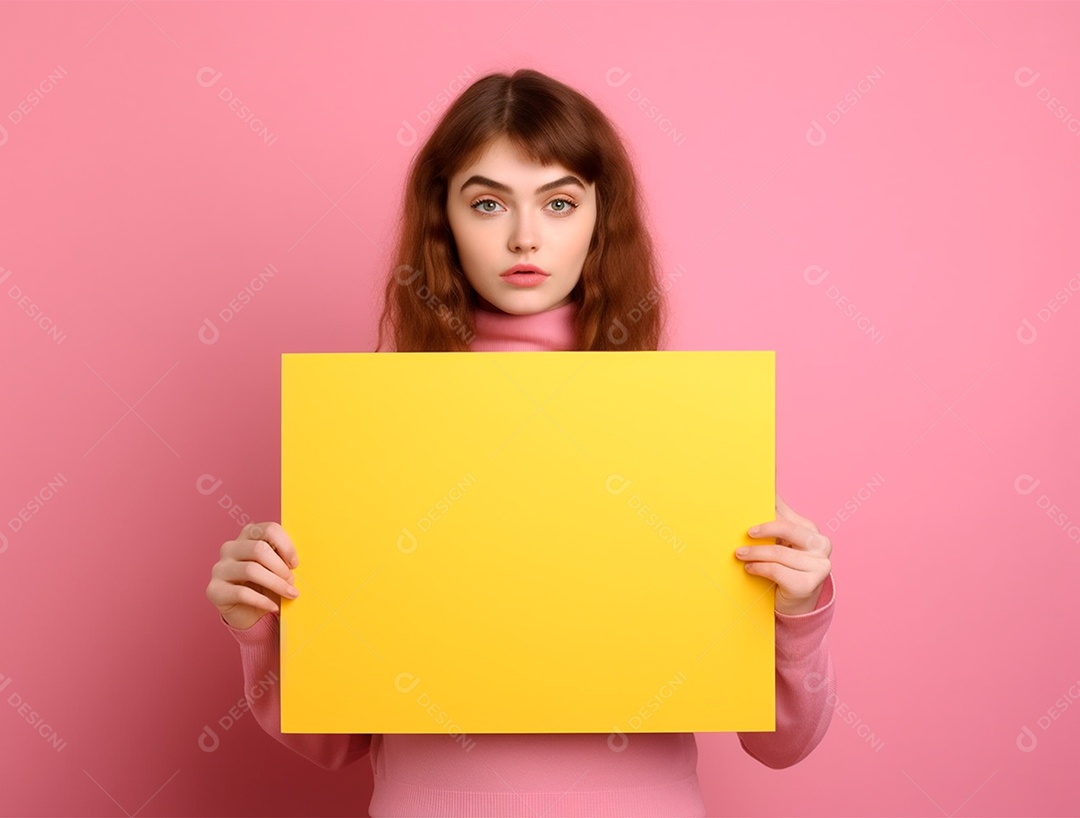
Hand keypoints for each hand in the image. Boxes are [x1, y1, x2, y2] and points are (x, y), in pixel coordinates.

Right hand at [206, 522, 300, 630]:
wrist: (248, 613)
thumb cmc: (266, 585)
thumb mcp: (277, 568)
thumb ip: (285, 557)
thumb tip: (302, 558)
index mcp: (247, 536)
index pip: (269, 529)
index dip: (286, 546)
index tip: (295, 563)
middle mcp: (230, 548)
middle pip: (259, 549)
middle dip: (280, 567)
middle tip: (292, 582)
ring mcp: (219, 568)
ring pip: (251, 570)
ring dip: (275, 583)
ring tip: (289, 594)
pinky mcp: (214, 590)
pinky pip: (241, 593)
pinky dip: (262, 601)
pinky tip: (273, 607)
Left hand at [735, 492, 831, 615]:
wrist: (795, 601)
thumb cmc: (785, 567)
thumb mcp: (780, 542)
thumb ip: (773, 520)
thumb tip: (757, 494)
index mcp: (811, 529)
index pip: (786, 511)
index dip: (771, 502)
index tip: (753, 497)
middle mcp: (820, 544)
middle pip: (786, 528)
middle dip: (763, 530)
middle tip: (746, 533)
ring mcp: (819, 565)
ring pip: (778, 552)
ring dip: (754, 553)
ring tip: (740, 554)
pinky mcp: (809, 584)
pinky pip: (777, 570)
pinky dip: (759, 568)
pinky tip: (749, 568)